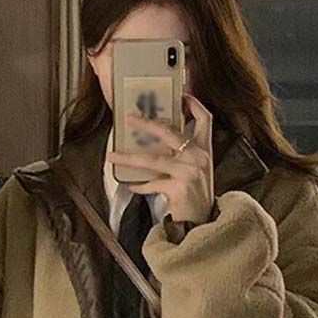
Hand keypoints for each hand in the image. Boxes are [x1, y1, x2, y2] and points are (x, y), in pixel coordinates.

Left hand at [107, 93, 214, 223]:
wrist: (203, 222)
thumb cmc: (196, 196)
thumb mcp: (196, 170)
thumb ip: (183, 155)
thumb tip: (154, 143)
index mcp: (205, 149)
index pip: (205, 119)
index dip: (193, 104)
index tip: (181, 95)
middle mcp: (199, 157)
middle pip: (170, 132)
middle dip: (146, 124)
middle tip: (128, 119)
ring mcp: (189, 172)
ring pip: (153, 159)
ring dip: (130, 157)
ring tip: (112, 155)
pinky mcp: (179, 188)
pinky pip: (152, 183)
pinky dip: (140, 185)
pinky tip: (131, 185)